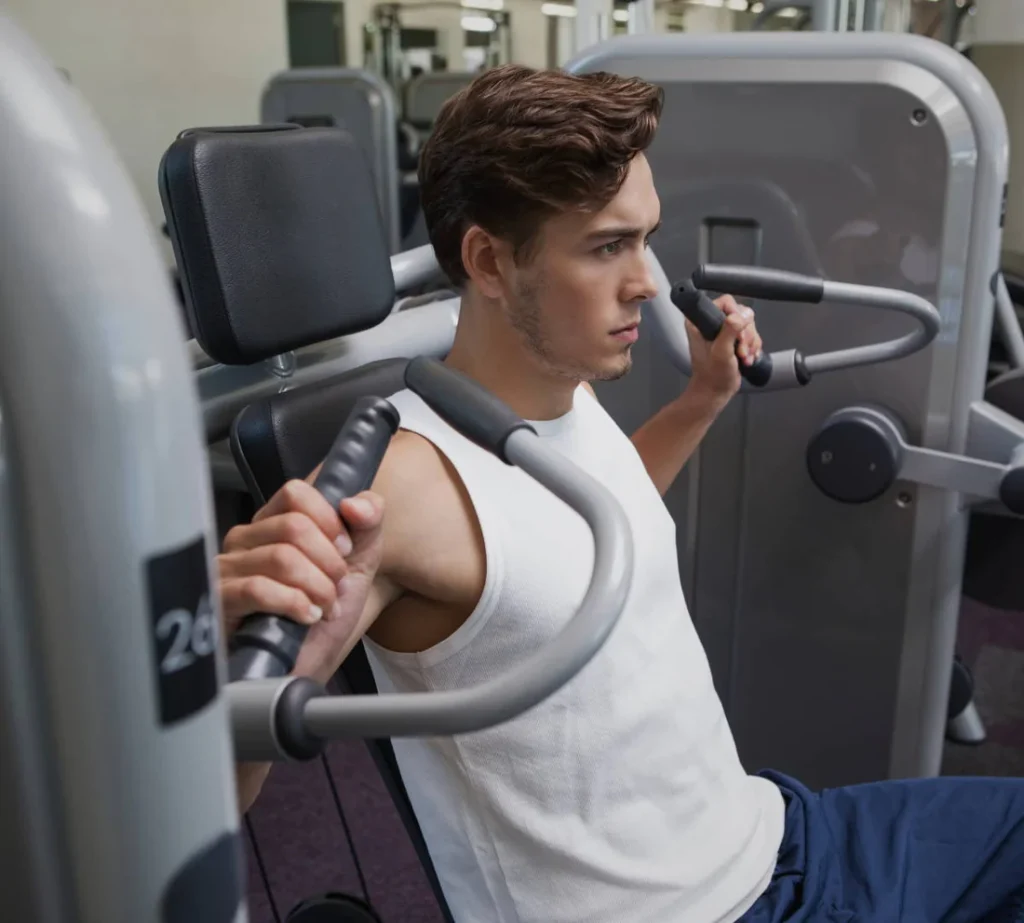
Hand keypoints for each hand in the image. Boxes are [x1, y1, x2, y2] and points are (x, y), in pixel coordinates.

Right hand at [217, 480, 384, 679]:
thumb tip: (355, 503)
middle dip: (330, 563)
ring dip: (317, 588)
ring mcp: (227, 568)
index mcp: (274, 523)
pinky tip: (305, 617)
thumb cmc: (324, 615)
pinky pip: (258, 588)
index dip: (330, 521)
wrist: (307, 668)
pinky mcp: (219, 601)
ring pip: (281, 557)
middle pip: (294, 526)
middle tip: (335, 589)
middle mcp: (245, 539)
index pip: (296, 493)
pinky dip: (294, 604)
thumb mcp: (359, 563)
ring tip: (322, 608)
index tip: (344, 550)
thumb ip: (368, 524)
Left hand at [685, 295, 762, 403]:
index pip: (725, 302)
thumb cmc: (712, 376)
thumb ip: (730, 330)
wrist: (715, 391)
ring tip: (743, 357)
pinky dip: (752, 347)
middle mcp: (711, 323)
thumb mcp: (721, 352)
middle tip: (740, 349)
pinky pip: (751, 335)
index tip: (738, 330)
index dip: (736, 314)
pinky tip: (746, 358)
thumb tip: (741, 315)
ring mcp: (723, 331)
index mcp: (700, 322)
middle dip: (745, 334)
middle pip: (740, 313)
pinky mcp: (733, 339)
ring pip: (748, 325)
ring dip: (750, 343)